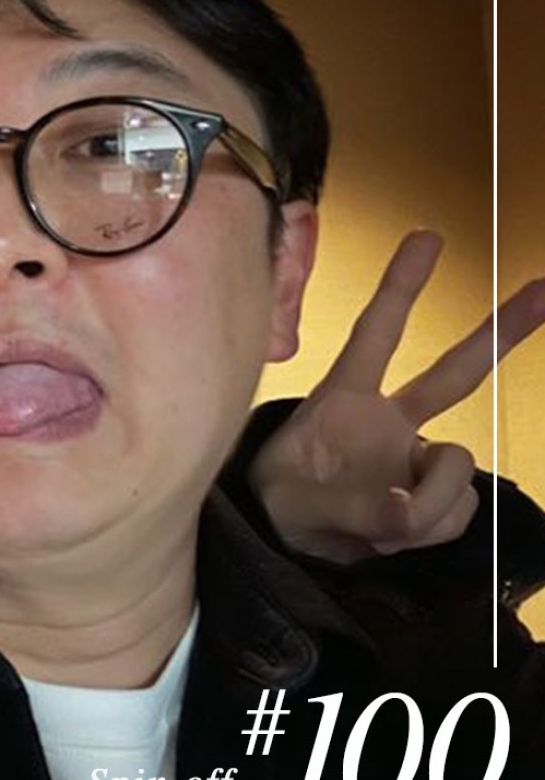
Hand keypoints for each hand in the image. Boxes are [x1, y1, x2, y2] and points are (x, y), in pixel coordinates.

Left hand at [251, 231, 544, 564]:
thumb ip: (351, 505)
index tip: (427, 236)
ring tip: (377, 524)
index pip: (375, 336)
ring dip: (427, 505)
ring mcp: (414, 458)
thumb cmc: (276, 502)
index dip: (400, 287)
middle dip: (503, 331)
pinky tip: (390, 536)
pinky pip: (454, 514)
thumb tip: (409, 510)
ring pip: (459, 470)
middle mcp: (389, 422)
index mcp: (343, 400)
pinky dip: (426, 531)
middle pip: (454, 373)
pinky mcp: (431, 497)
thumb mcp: (290, 501)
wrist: (285, 542)